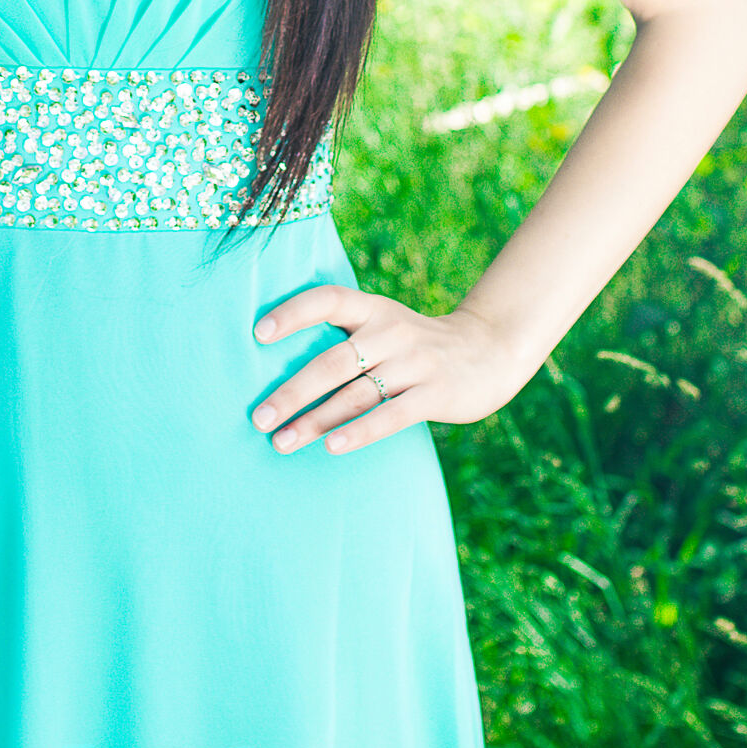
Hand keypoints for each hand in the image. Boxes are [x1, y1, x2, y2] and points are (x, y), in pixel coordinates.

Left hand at [250, 284, 532, 454]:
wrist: (490, 352)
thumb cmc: (417, 346)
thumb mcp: (385, 326)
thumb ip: (346, 337)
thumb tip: (281, 367)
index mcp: (374, 309)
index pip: (328, 300)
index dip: (292, 313)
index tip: (257, 334)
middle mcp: (391, 331)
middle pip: (332, 361)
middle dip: (291, 392)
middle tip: (257, 417)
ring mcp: (414, 363)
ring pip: (354, 394)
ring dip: (314, 421)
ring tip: (280, 443)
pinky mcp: (434, 394)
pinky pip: (390, 416)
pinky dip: (358, 432)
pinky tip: (331, 447)